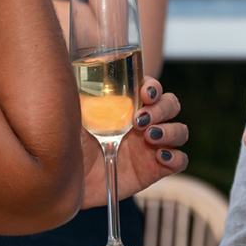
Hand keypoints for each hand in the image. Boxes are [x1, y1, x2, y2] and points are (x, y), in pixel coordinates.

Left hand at [79, 77, 189, 205]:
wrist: (65, 179)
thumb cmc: (68, 142)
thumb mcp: (74, 114)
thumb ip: (84, 93)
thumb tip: (77, 65)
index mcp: (127, 105)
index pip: (151, 88)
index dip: (153, 87)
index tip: (144, 94)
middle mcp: (143, 122)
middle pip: (171, 105)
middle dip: (161, 108)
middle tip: (140, 121)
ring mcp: (151, 146)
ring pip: (180, 131)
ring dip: (171, 131)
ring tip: (150, 137)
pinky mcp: (155, 170)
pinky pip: (180, 161)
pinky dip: (177, 157)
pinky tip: (161, 156)